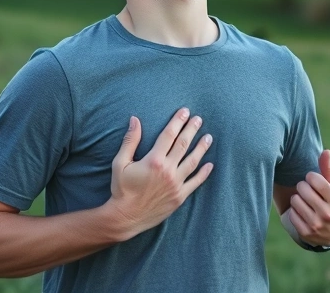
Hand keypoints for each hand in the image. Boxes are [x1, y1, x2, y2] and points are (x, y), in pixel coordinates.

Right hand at [106, 108, 213, 239]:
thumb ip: (130, 140)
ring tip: (208, 137)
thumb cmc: (121, 189)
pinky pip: (195, 183)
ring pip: (193, 161)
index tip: (185, 112)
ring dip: (201, 148)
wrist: (126, 217)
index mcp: (153, 160)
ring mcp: (175, 184)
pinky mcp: (179, 196)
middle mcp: (167, 170)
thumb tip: (135, 119)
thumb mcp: (120, 163)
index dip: (178, 122)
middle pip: (183, 145)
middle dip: (192, 130)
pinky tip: (210, 165)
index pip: (169, 135)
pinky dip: (203, 173)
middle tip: (199, 119)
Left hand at [287, 150, 329, 246]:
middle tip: (306, 191)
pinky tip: (300, 213)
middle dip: (302, 187)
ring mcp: (317, 225)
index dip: (310, 177)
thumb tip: (326, 151)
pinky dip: (293, 211)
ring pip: (295, 200)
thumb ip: (328, 169)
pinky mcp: (305, 232)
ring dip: (296, 199)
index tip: (312, 180)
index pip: (315, 179)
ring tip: (303, 201)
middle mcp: (328, 214)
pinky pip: (291, 214)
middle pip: (303, 189)